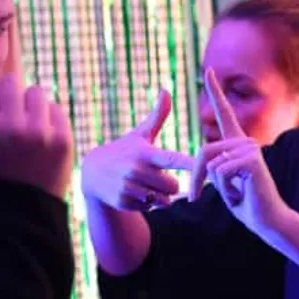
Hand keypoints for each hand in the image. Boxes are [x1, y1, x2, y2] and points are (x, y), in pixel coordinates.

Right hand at [0, 73, 72, 198]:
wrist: (21, 207)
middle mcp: (11, 127)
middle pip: (11, 82)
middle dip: (9, 95)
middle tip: (11, 113)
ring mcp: (39, 132)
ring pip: (35, 91)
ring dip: (31, 104)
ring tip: (28, 122)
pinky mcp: (63, 138)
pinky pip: (56, 108)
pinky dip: (49, 118)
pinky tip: (44, 134)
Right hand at [80, 90, 193, 210]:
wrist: (92, 172)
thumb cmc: (125, 150)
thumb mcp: (140, 134)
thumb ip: (158, 115)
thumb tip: (166, 89)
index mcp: (146, 153)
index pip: (173, 159)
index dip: (190, 164)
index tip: (206, 166)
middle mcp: (136, 170)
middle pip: (174, 186)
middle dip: (171, 184)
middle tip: (158, 176)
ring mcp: (129, 187)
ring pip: (164, 200)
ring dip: (161, 196)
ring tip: (146, 184)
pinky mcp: (123, 202)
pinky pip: (151, 208)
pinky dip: (148, 204)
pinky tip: (136, 193)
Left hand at [188, 69, 288, 234]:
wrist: (268, 220)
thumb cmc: (246, 203)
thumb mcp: (223, 181)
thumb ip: (214, 164)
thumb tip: (204, 156)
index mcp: (237, 143)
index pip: (225, 113)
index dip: (215, 92)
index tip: (209, 71)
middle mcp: (245, 141)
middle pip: (203, 151)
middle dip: (197, 178)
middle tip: (196, 197)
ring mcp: (251, 149)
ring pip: (212, 165)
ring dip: (217, 187)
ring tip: (237, 193)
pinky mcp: (253, 160)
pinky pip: (221, 172)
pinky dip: (226, 190)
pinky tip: (243, 193)